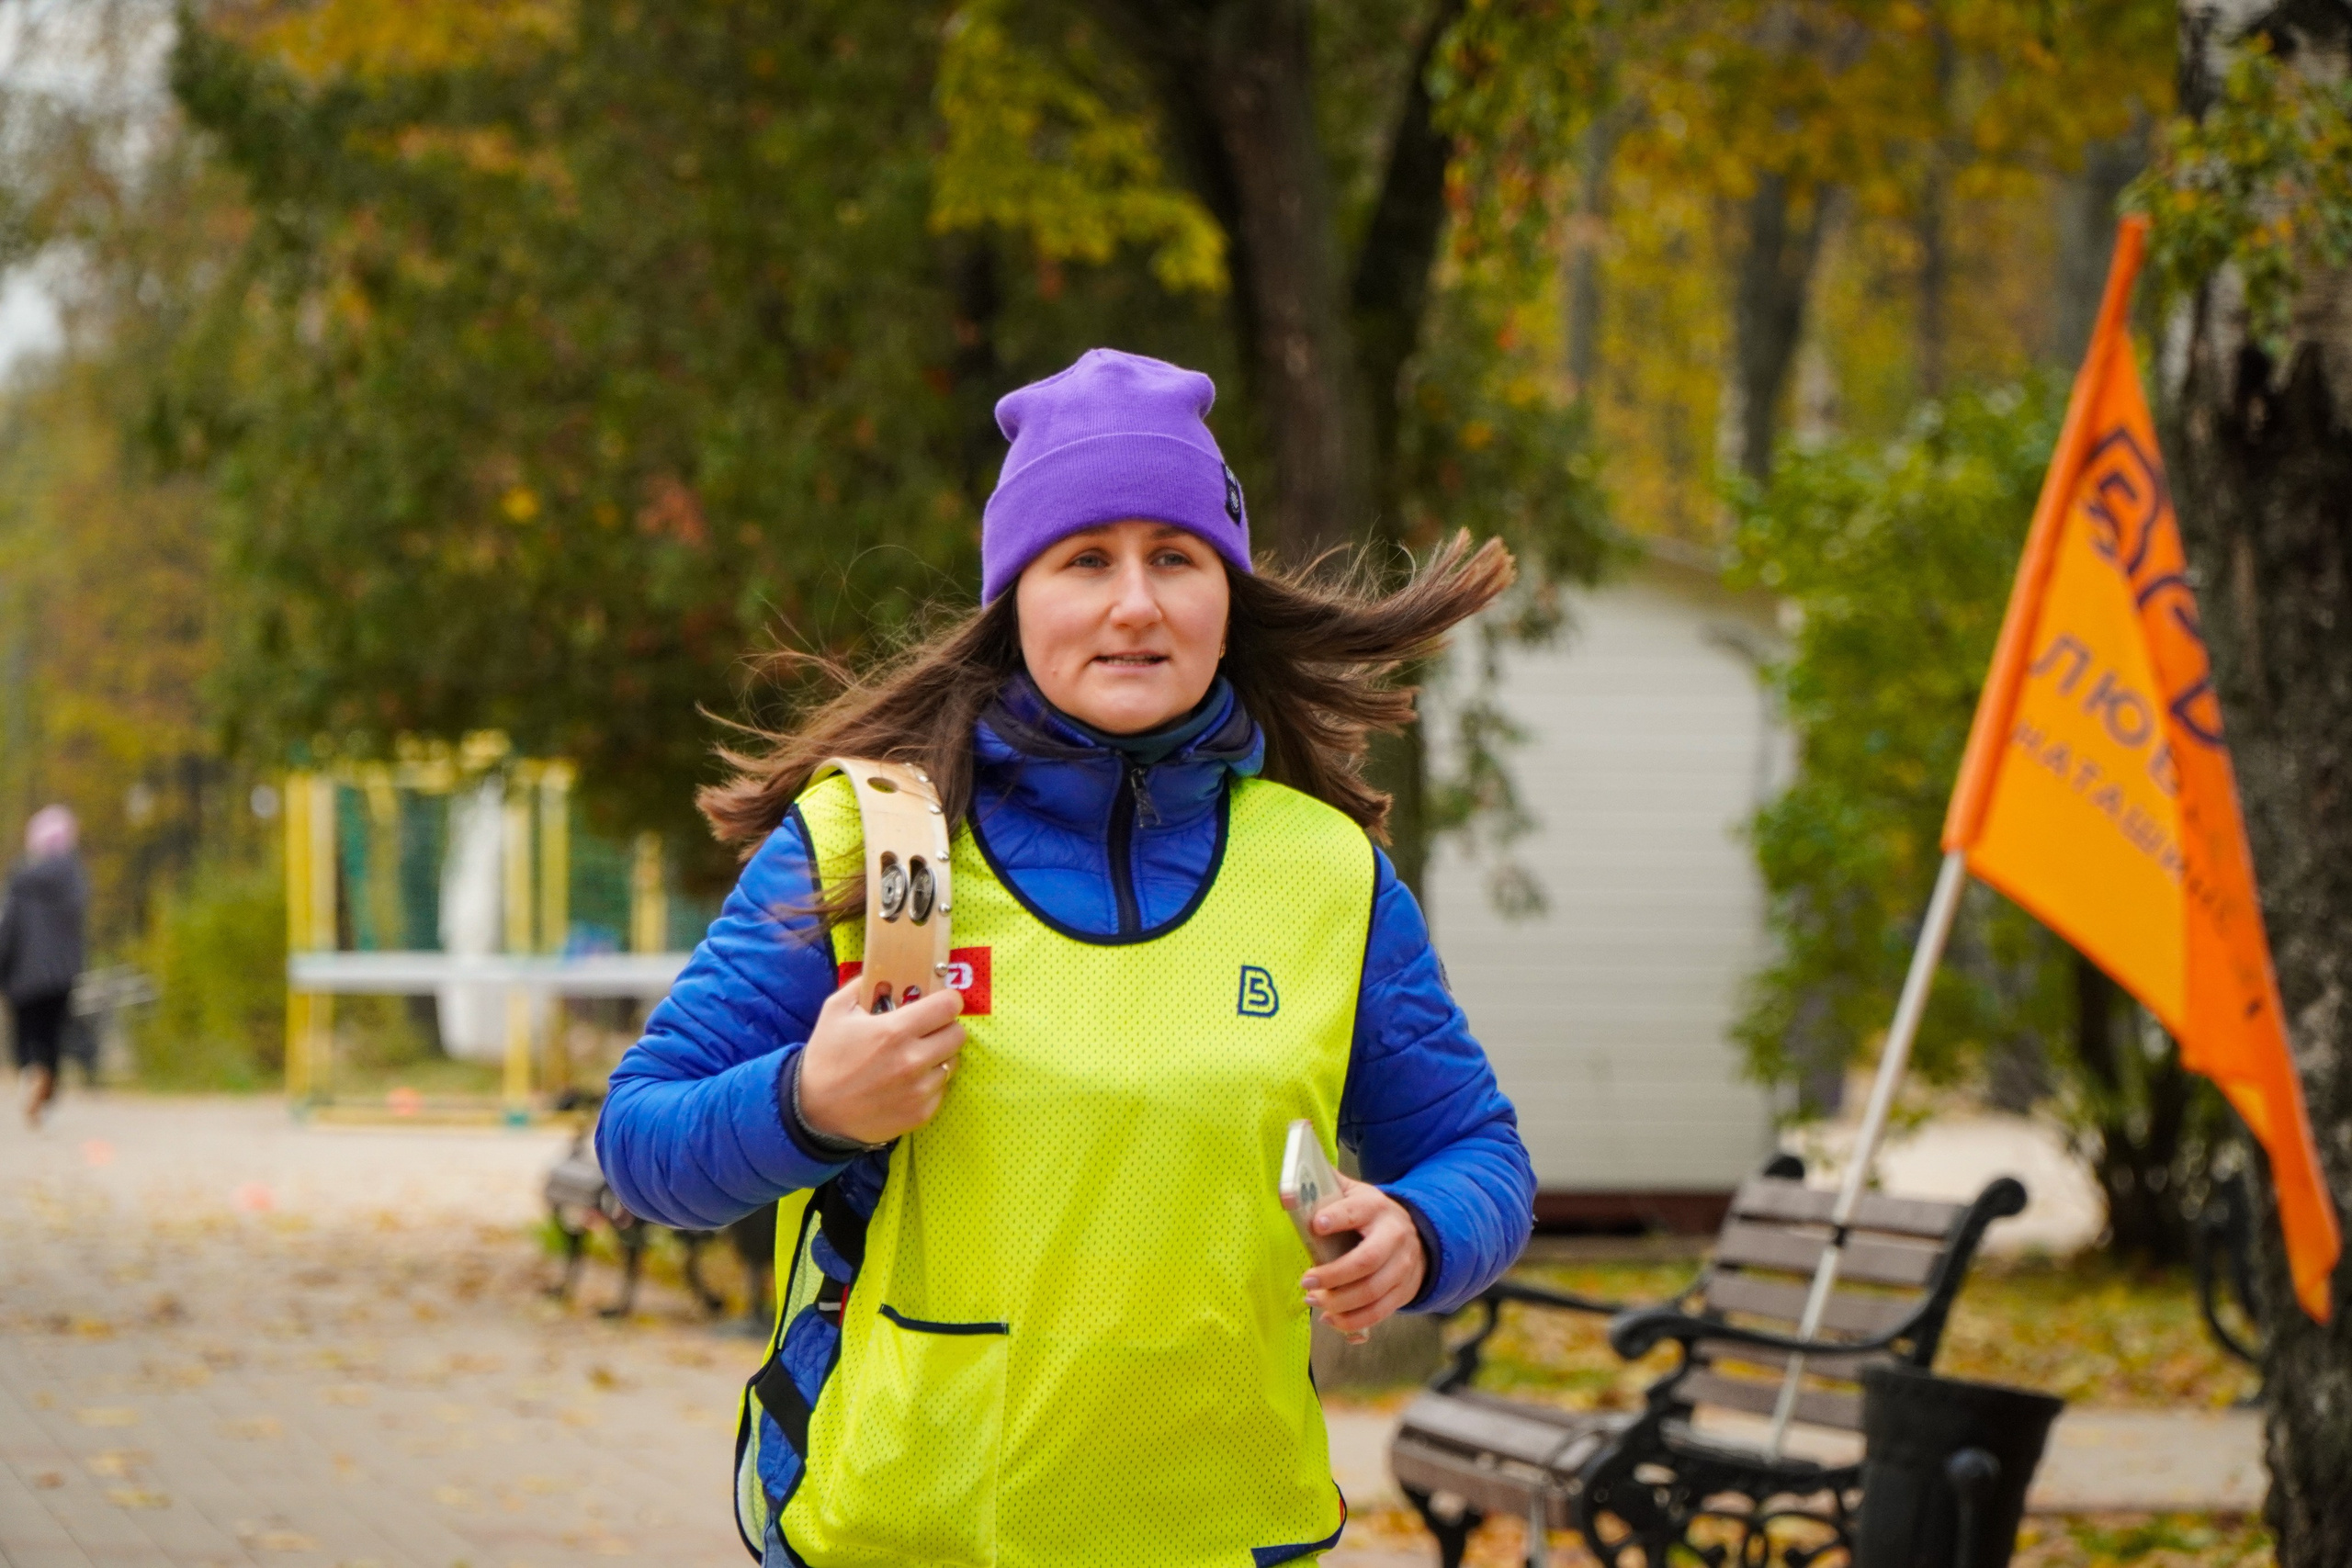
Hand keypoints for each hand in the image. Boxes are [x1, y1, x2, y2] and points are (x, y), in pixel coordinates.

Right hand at [796, 978, 965, 1145]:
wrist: (815, 1111)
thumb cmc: (826, 1057)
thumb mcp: (836, 1010)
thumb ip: (864, 985)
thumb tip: (888, 973)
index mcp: (895, 1030)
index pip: (949, 1006)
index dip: (946, 1001)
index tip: (938, 1004)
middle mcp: (913, 1060)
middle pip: (958, 1034)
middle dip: (945, 1027)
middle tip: (927, 1030)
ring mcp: (919, 1090)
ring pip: (952, 1062)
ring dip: (939, 1057)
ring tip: (914, 1057)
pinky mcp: (921, 1113)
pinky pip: (942, 1088)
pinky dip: (930, 1082)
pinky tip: (908, 1082)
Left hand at [1300, 1174, 1425, 1338]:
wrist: (1416, 1236)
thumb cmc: (1371, 1215)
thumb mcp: (1354, 1194)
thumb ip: (1328, 1188)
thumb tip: (1291, 1186)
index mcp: (1376, 1208)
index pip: (1356, 1212)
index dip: (1337, 1218)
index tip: (1316, 1225)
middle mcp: (1394, 1236)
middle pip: (1366, 1260)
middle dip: (1334, 1275)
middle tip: (1306, 1281)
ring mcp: (1402, 1266)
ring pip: (1372, 1291)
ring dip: (1339, 1302)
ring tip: (1313, 1300)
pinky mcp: (1403, 1291)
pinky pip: (1379, 1312)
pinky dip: (1352, 1320)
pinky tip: (1330, 1318)